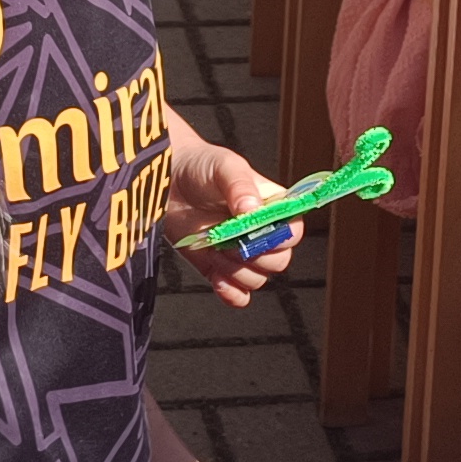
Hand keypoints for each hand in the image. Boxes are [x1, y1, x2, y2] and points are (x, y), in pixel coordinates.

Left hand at [161, 125, 297, 302]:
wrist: (167, 180)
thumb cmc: (202, 166)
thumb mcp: (224, 166)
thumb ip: (240, 186)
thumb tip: (252, 210)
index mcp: (273, 208)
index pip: (293, 232)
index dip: (280, 238)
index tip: (256, 231)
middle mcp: (261, 233)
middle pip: (279, 262)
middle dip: (254, 255)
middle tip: (229, 239)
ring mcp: (240, 253)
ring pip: (257, 279)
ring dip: (237, 271)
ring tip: (215, 249)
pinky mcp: (218, 269)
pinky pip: (238, 294)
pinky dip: (231, 293)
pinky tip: (218, 279)